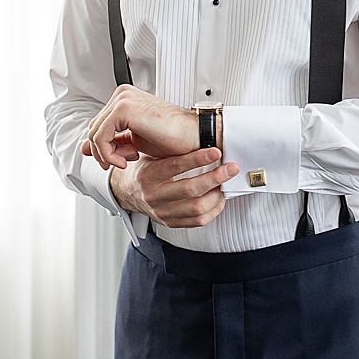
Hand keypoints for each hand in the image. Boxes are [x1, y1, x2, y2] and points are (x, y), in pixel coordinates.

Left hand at [82, 85, 197, 168]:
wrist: (194, 138)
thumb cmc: (171, 139)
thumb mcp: (133, 142)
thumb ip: (109, 142)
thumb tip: (83, 148)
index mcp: (124, 98)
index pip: (98, 125)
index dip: (105, 148)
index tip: (122, 159)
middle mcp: (122, 94)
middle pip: (94, 129)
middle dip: (106, 152)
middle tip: (127, 161)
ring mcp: (122, 99)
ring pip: (94, 134)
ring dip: (107, 155)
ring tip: (128, 161)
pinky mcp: (123, 108)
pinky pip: (100, 136)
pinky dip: (108, 154)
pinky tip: (127, 159)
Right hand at [108, 149, 239, 227]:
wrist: (127, 192)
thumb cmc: (146, 169)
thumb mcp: (151, 155)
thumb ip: (172, 150)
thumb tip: (203, 135)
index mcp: (148, 175)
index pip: (176, 166)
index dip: (198, 158)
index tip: (216, 151)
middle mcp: (153, 195)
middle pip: (190, 189)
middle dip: (216, 177)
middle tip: (231, 168)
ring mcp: (162, 212)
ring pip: (197, 208)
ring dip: (218, 195)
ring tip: (226, 183)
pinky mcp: (170, 223)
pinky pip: (197, 221)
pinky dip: (213, 210)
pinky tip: (219, 198)